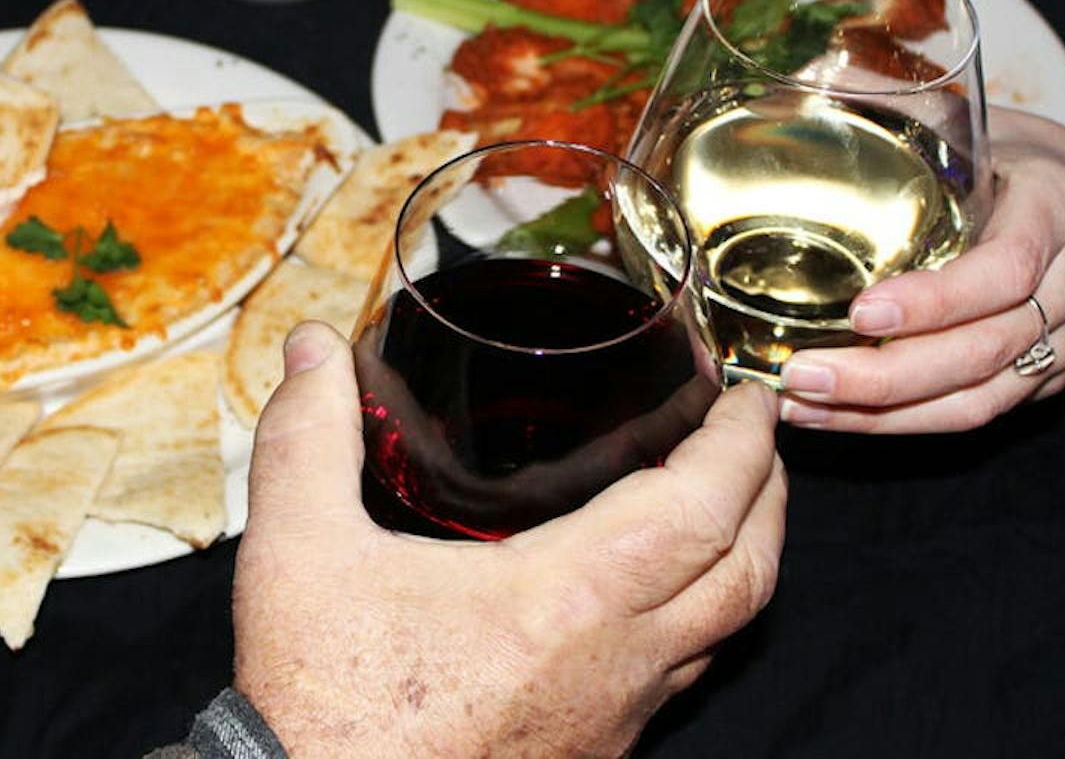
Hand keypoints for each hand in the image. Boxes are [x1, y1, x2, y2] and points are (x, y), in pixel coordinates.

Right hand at [232, 321, 784, 756]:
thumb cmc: (316, 704)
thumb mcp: (298, 551)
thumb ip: (306, 437)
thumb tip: (312, 347)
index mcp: (564, 603)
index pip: (703, 509)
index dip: (742, 443)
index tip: (749, 395)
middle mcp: (613, 666)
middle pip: (748, 575)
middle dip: (767, 492)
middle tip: (751, 435)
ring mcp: (609, 721)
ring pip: (723, 634)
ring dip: (740, 557)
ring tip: (718, 500)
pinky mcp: (589, 754)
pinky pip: (677, 677)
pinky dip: (695, 616)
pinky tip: (644, 593)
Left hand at [777, 110, 1064, 432]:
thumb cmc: (1046, 165)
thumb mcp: (994, 124)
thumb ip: (910, 107)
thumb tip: (805, 77)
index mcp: (1058, 215)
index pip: (1003, 272)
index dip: (936, 301)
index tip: (865, 311)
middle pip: (981, 353)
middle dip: (886, 378)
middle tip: (803, 376)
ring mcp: (1063, 345)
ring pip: (977, 399)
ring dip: (884, 416)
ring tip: (802, 407)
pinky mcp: (1045, 382)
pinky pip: (976, 414)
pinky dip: (905, 425)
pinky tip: (840, 420)